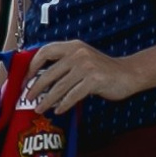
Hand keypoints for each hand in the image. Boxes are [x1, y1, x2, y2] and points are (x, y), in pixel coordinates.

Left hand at [21, 35, 137, 115]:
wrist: (129, 74)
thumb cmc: (103, 69)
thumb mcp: (82, 59)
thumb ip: (65, 65)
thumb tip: (40, 81)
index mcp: (72, 46)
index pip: (45, 51)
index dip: (33, 65)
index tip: (27, 78)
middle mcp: (78, 54)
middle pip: (50, 72)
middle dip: (36, 87)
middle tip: (28, 97)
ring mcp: (86, 66)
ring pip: (60, 86)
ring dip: (47, 100)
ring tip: (39, 108)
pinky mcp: (94, 80)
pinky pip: (73, 95)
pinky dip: (64, 104)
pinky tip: (58, 110)